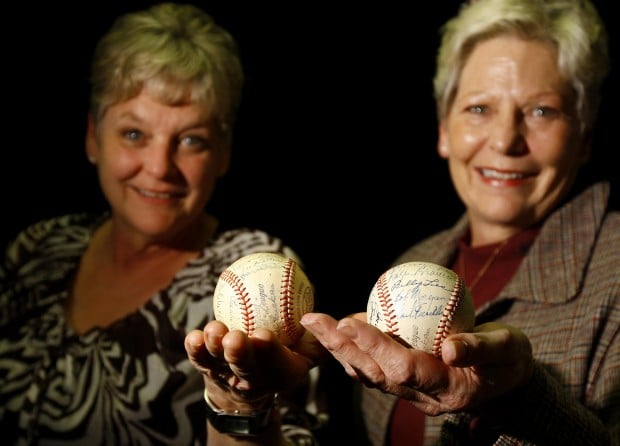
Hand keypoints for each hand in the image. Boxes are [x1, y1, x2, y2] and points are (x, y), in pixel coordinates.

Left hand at [184, 320, 325, 409]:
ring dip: (212, 347)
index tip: (263, 335)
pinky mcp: (207, 368)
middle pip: (244, 365)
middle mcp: (252, 376)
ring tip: (211, 330)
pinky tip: (193, 335)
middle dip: (239, 353)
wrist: (250, 383)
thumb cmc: (283, 357)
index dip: (268, 350)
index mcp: (280, 372)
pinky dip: (194, 348)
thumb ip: (319, 339)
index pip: (275, 362)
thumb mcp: (307, 353)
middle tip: (235, 336)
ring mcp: (227, 373)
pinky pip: (199, 358)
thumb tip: (339, 321)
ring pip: (218, 361)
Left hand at [301, 312, 533, 415]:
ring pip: (368, 374)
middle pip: (374, 374)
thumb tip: (451, 346)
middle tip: (316, 320)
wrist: (508, 377)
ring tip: (316, 323)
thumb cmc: (511, 358)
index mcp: (448, 390)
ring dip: (339, 349)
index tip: (350, 322)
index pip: (404, 369)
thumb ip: (484, 348)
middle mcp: (423, 397)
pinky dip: (352, 349)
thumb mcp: (510, 349)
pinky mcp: (406, 383)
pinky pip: (373, 368)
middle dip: (342, 347)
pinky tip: (338, 328)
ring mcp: (412, 393)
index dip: (375, 346)